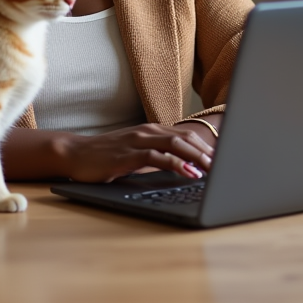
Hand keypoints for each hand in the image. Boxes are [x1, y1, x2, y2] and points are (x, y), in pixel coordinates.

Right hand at [62, 123, 213, 182]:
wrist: (76, 153)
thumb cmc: (106, 156)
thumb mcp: (135, 153)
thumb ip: (156, 155)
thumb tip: (182, 167)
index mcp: (151, 130)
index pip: (186, 134)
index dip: (206, 145)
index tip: (222, 159)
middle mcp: (148, 131)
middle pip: (186, 136)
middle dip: (207, 151)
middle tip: (225, 165)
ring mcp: (138, 141)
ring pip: (176, 143)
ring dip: (197, 156)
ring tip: (213, 168)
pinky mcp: (129, 154)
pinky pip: (158, 157)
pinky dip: (176, 164)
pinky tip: (188, 172)